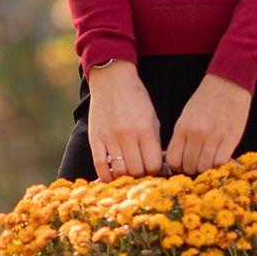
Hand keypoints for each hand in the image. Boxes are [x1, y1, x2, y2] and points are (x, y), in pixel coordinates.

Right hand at [85, 61, 163, 178]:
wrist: (112, 80)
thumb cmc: (135, 98)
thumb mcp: (152, 118)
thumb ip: (156, 144)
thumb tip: (161, 169)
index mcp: (144, 129)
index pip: (153, 164)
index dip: (155, 169)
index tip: (153, 165)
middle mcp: (127, 135)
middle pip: (136, 171)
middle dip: (141, 173)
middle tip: (140, 167)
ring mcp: (109, 138)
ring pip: (120, 171)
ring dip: (126, 175)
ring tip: (128, 169)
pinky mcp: (95, 138)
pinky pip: (100, 165)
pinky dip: (107, 176)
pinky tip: (112, 176)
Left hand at [163, 75, 251, 175]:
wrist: (227, 83)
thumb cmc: (206, 100)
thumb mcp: (186, 116)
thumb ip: (181, 137)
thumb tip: (176, 158)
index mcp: (181, 128)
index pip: (173, 160)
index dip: (179, 167)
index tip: (185, 164)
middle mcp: (196, 134)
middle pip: (189, 166)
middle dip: (193, 168)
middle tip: (199, 162)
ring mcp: (213, 136)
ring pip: (205, 167)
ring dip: (207, 168)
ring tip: (210, 159)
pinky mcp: (230, 137)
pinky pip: (221, 162)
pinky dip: (220, 164)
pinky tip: (220, 155)